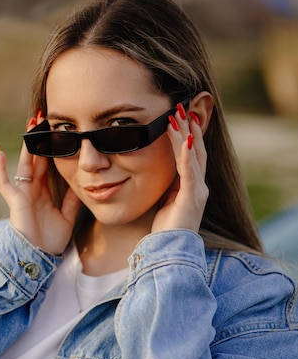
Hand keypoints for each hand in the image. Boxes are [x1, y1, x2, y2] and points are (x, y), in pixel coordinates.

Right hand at [0, 117, 80, 254]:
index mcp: (44, 191)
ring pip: (24, 164)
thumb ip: (73, 199)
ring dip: (27, 145)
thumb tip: (83, 182)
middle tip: (43, 118)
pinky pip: (4, 183)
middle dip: (39, 139)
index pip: (48, 164)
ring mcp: (22, 193)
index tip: (57, 131)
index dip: (51, 148)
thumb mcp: (68, 216)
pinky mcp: (14, 201)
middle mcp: (32, 189)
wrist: (40, 256)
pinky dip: (0, 169)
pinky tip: (0, 151)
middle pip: (36, 158)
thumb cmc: (52, 239)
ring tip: (30, 125)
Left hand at [151, 102, 208, 233]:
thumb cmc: (165, 229)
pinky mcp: (192, 199)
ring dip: (186, 134)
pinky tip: (185, 140)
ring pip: (194, 156)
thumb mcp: (164, 201)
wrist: (170, 252)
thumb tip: (159, 171)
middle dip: (188, 127)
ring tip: (179, 116)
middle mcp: (199, 186)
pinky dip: (188, 155)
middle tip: (179, 106)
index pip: (190, 154)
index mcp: (192, 186)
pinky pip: (190, 173)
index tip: (178, 115)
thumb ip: (167, 186)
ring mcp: (198, 192)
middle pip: (195, 149)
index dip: (186, 134)